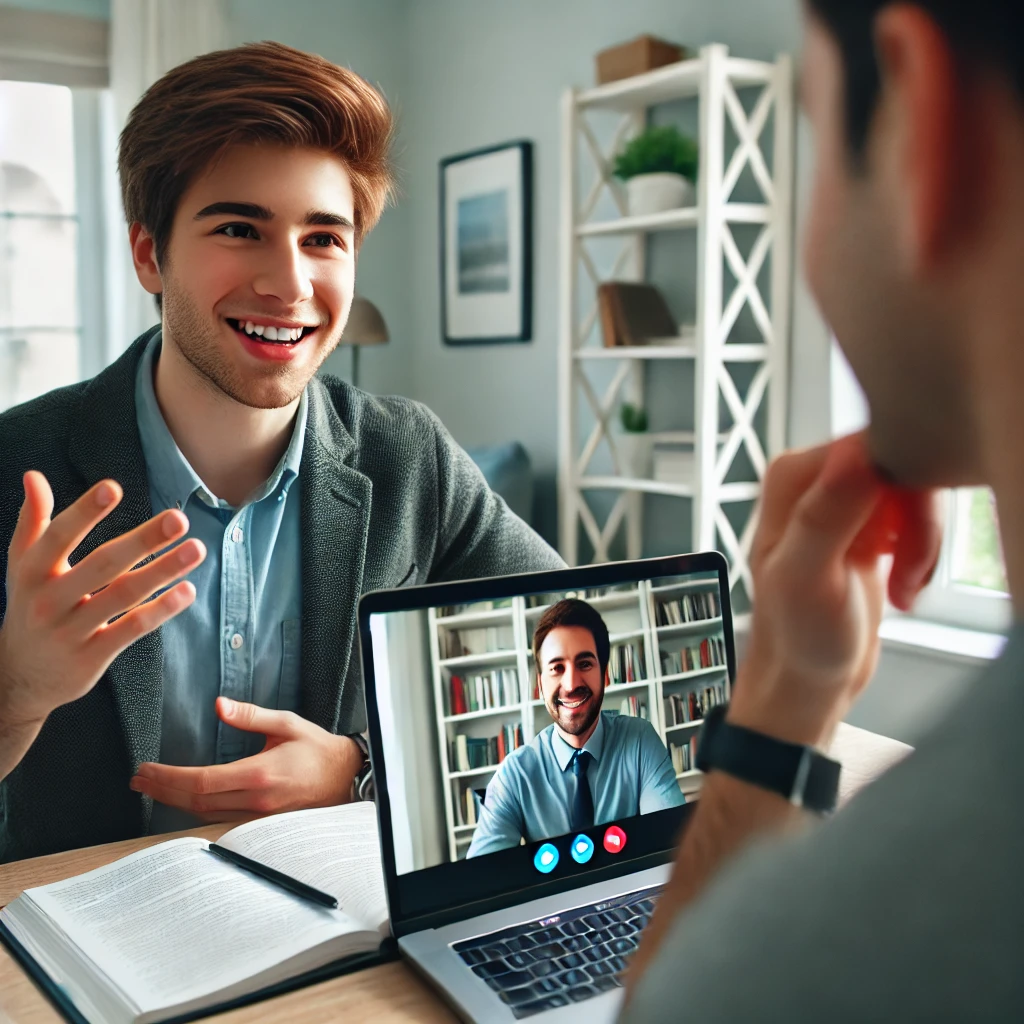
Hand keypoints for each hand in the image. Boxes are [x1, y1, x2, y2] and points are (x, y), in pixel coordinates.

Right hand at [0, 472, 205, 729]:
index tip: (113, 486)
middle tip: (179, 518)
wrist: (18, 677)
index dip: (84, 511)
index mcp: (31, 571)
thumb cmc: (30, 606)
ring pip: (123, 596)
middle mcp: (49, 600)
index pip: (58, 536)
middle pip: (102, 564)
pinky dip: (161, 610)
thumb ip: (32, 521)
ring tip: (196, 549)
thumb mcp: (22, 565)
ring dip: (163, 571)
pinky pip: (132, 629)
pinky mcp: (92, 656)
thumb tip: (33, 476)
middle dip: (143, 540)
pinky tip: (187, 590)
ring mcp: (71, 630)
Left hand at [130, 697, 363, 821]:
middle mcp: (254, 800)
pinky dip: (194, 809)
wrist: (345, 776)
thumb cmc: (318, 749)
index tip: (147, 769)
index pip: (201, 781)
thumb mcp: (286, 723)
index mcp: (259, 774)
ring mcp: (256, 816)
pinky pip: (217, 819)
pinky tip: (181, 800)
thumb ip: (251, 716)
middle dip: (162, 791)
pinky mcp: (259, 822)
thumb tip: (219, 705)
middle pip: (195, 802)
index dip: (168, 778)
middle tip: (138, 780)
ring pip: (203, 815)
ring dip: (173, 802)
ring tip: (151, 789)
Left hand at [729, 432, 942, 748]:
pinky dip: (923, 552)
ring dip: (924, 543)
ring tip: (902, 585)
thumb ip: (827, 514)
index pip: (875, 444)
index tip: (900, 540)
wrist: (807, 677)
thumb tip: (854, 455)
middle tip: (905, 569)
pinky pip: (919, 515)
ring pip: (917, 490)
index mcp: (794, 476)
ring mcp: (845, 500)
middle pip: (903, 463)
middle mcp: (817, 479)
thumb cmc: (796, 638)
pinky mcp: (870, 524)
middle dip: (920, 522)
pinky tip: (902, 584)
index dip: (905, 489)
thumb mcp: (808, 577)